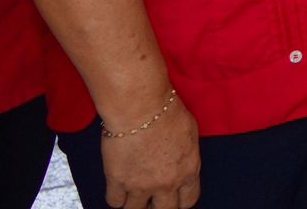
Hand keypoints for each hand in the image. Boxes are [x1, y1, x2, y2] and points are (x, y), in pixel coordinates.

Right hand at [100, 93, 200, 208]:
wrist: (140, 106)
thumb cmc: (167, 111)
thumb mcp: (190, 132)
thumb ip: (187, 154)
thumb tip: (182, 161)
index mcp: (188, 170)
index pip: (189, 200)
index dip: (180, 200)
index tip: (174, 196)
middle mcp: (166, 183)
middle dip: (160, 204)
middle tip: (153, 196)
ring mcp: (141, 185)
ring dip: (135, 202)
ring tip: (134, 190)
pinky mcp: (118, 181)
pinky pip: (115, 202)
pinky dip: (117, 196)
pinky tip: (119, 186)